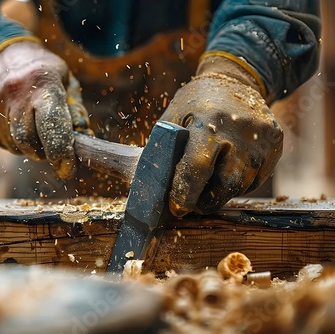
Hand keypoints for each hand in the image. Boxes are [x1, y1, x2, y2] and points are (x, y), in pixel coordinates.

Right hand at [0, 41, 88, 178]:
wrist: (0, 51)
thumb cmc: (43, 70)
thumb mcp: (66, 81)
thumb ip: (76, 111)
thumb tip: (85, 142)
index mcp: (43, 82)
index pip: (51, 126)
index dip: (60, 152)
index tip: (67, 169)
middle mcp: (15, 91)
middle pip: (28, 141)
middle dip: (44, 153)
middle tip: (54, 151)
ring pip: (15, 145)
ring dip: (30, 149)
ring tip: (38, 135)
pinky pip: (2, 142)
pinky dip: (16, 145)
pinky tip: (22, 130)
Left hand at [161, 55, 282, 215]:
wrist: (235, 81)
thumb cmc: (194, 105)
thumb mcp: (173, 120)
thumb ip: (165, 152)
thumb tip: (151, 188)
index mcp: (207, 121)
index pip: (196, 168)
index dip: (185, 194)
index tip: (177, 208)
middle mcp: (238, 130)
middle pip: (224, 184)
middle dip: (205, 201)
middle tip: (192, 203)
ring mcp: (261, 138)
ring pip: (242, 185)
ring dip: (221, 193)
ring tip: (208, 185)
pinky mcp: (275, 144)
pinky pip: (256, 179)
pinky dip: (239, 184)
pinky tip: (226, 172)